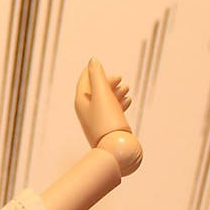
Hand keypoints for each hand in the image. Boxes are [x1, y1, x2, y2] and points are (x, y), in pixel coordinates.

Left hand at [74, 58, 141, 176]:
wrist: (115, 149)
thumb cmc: (108, 120)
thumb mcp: (102, 94)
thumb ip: (97, 76)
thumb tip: (93, 60)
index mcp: (81, 101)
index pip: (83, 81)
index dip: (92, 71)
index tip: (100, 64)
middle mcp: (86, 111)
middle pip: (95, 90)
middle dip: (108, 82)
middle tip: (120, 79)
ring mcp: (96, 120)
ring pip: (105, 100)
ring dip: (116, 91)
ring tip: (127, 89)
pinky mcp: (107, 127)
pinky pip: (112, 111)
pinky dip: (119, 103)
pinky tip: (128, 100)